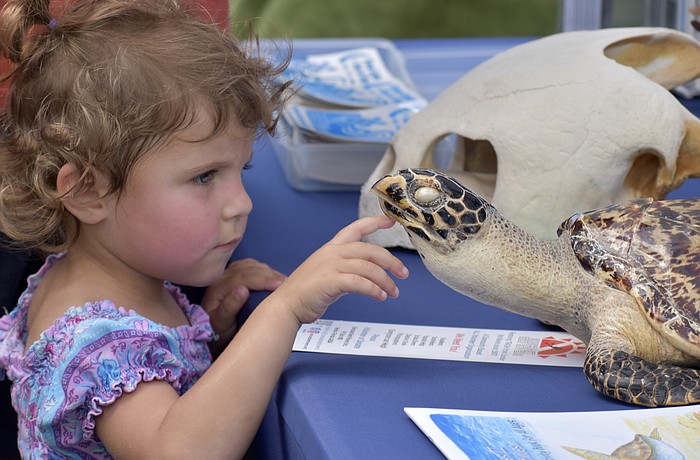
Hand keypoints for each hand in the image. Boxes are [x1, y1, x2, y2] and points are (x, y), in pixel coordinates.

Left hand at [202, 258, 286, 340]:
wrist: (212, 331)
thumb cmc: (217, 330)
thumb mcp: (221, 324)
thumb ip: (229, 307)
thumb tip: (242, 290)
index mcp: (216, 288)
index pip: (242, 277)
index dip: (262, 279)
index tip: (278, 284)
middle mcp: (220, 278)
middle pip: (247, 268)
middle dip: (268, 274)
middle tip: (285, 281)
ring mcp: (226, 275)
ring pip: (249, 265)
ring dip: (267, 270)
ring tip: (282, 278)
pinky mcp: (232, 275)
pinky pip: (248, 265)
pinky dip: (262, 268)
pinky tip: (271, 274)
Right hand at [270, 216, 408, 324]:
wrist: (286, 305)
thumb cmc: (306, 292)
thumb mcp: (327, 272)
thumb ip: (346, 268)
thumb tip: (367, 274)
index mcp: (332, 248)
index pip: (356, 228)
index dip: (375, 222)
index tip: (391, 220)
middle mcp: (333, 253)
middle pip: (371, 250)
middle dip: (391, 261)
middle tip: (403, 273)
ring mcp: (331, 266)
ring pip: (369, 267)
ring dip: (386, 281)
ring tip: (393, 292)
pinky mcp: (331, 281)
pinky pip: (360, 282)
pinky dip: (374, 290)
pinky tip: (380, 296)